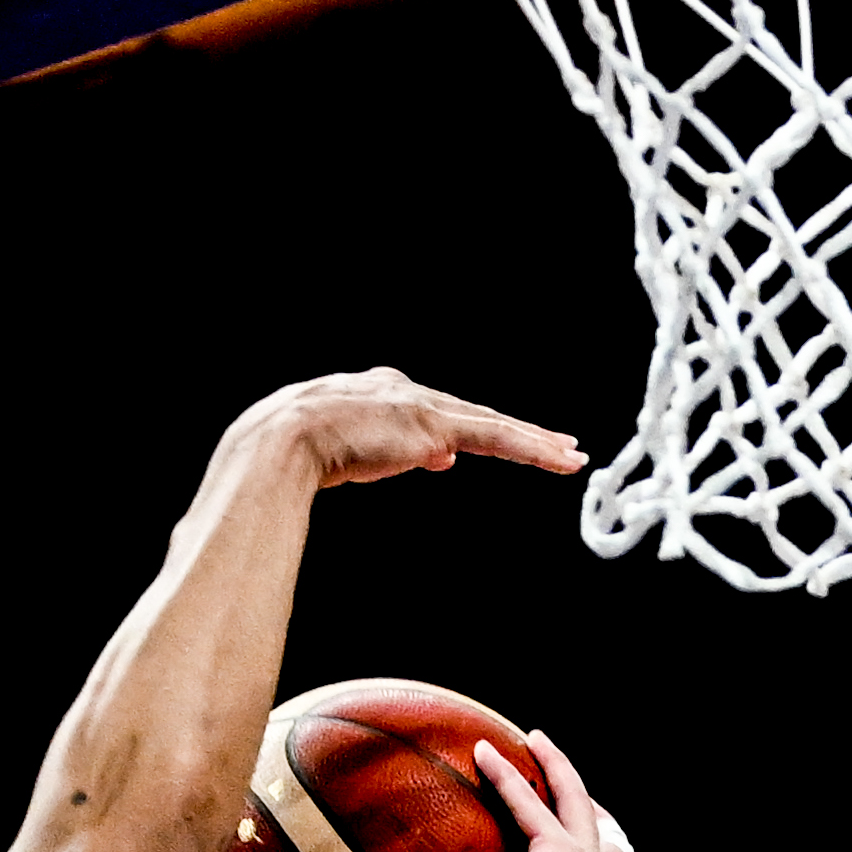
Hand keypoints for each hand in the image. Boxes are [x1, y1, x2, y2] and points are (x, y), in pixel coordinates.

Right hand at [243, 368, 588, 488]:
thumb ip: (385, 453)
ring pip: (493, 426)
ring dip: (536, 442)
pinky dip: (531, 448)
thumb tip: (440, 459)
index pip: (436, 414)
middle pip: (475, 416)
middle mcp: (407, 392)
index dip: (467, 430)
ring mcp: (423, 408)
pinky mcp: (435, 428)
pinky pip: (495, 438)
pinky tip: (558, 460)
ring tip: (569, 456)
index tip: (486, 443)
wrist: (282, 440)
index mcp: (380, 394)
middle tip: (558, 444)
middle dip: (519, 431)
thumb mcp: (345, 452)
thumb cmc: (293, 452)